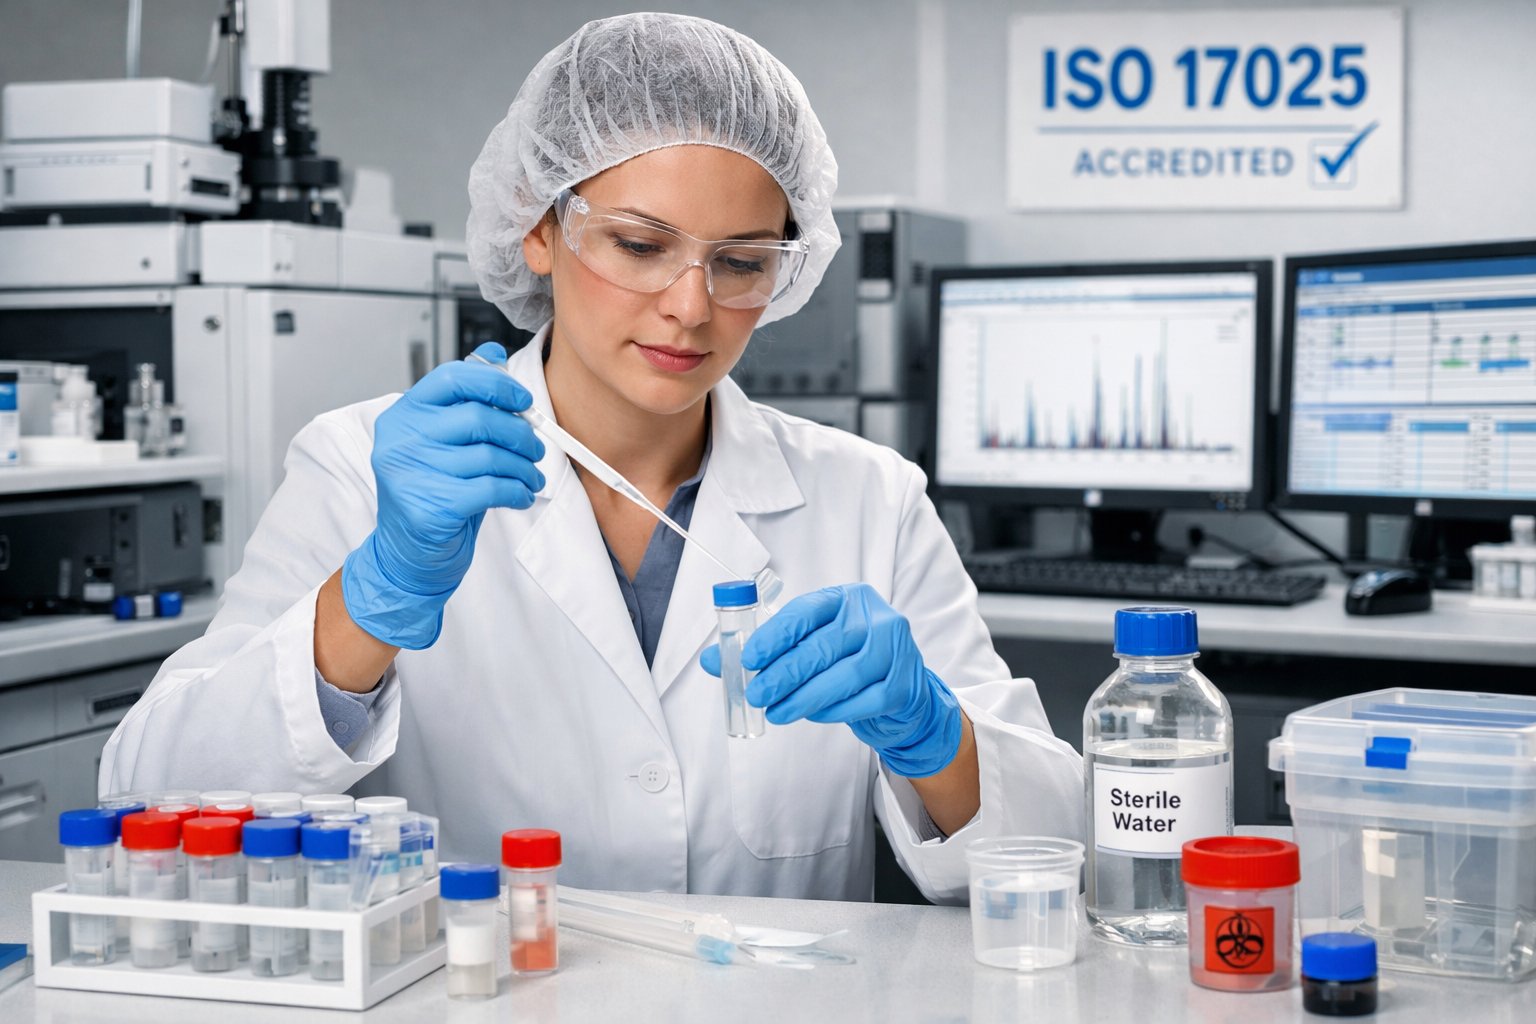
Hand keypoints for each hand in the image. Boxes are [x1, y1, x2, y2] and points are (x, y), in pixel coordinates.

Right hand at [342, 342, 544, 648]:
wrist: (409, 554)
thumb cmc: (432, 493)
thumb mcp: (444, 442)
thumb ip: (466, 400)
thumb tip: (493, 355)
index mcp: (404, 415)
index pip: (452, 378)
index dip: (496, 385)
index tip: (523, 400)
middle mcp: (401, 440)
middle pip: (479, 418)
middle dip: (520, 433)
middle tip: (536, 448)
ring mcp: (411, 473)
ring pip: (490, 456)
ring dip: (523, 467)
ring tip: (532, 476)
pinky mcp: (429, 506)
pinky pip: (491, 488)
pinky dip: (517, 490)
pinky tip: (520, 495)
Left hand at [700, 583, 961, 776]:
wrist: (902, 690)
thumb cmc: (848, 660)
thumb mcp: (811, 643)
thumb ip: (767, 650)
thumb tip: (713, 660)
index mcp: (848, 599)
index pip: (807, 611)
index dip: (776, 634)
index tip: (749, 657)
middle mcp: (875, 619)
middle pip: (823, 647)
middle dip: (784, 673)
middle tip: (756, 693)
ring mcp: (896, 651)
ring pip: (842, 676)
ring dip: (804, 698)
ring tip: (777, 711)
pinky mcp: (903, 685)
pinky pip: (861, 702)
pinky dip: (832, 711)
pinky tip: (812, 715)